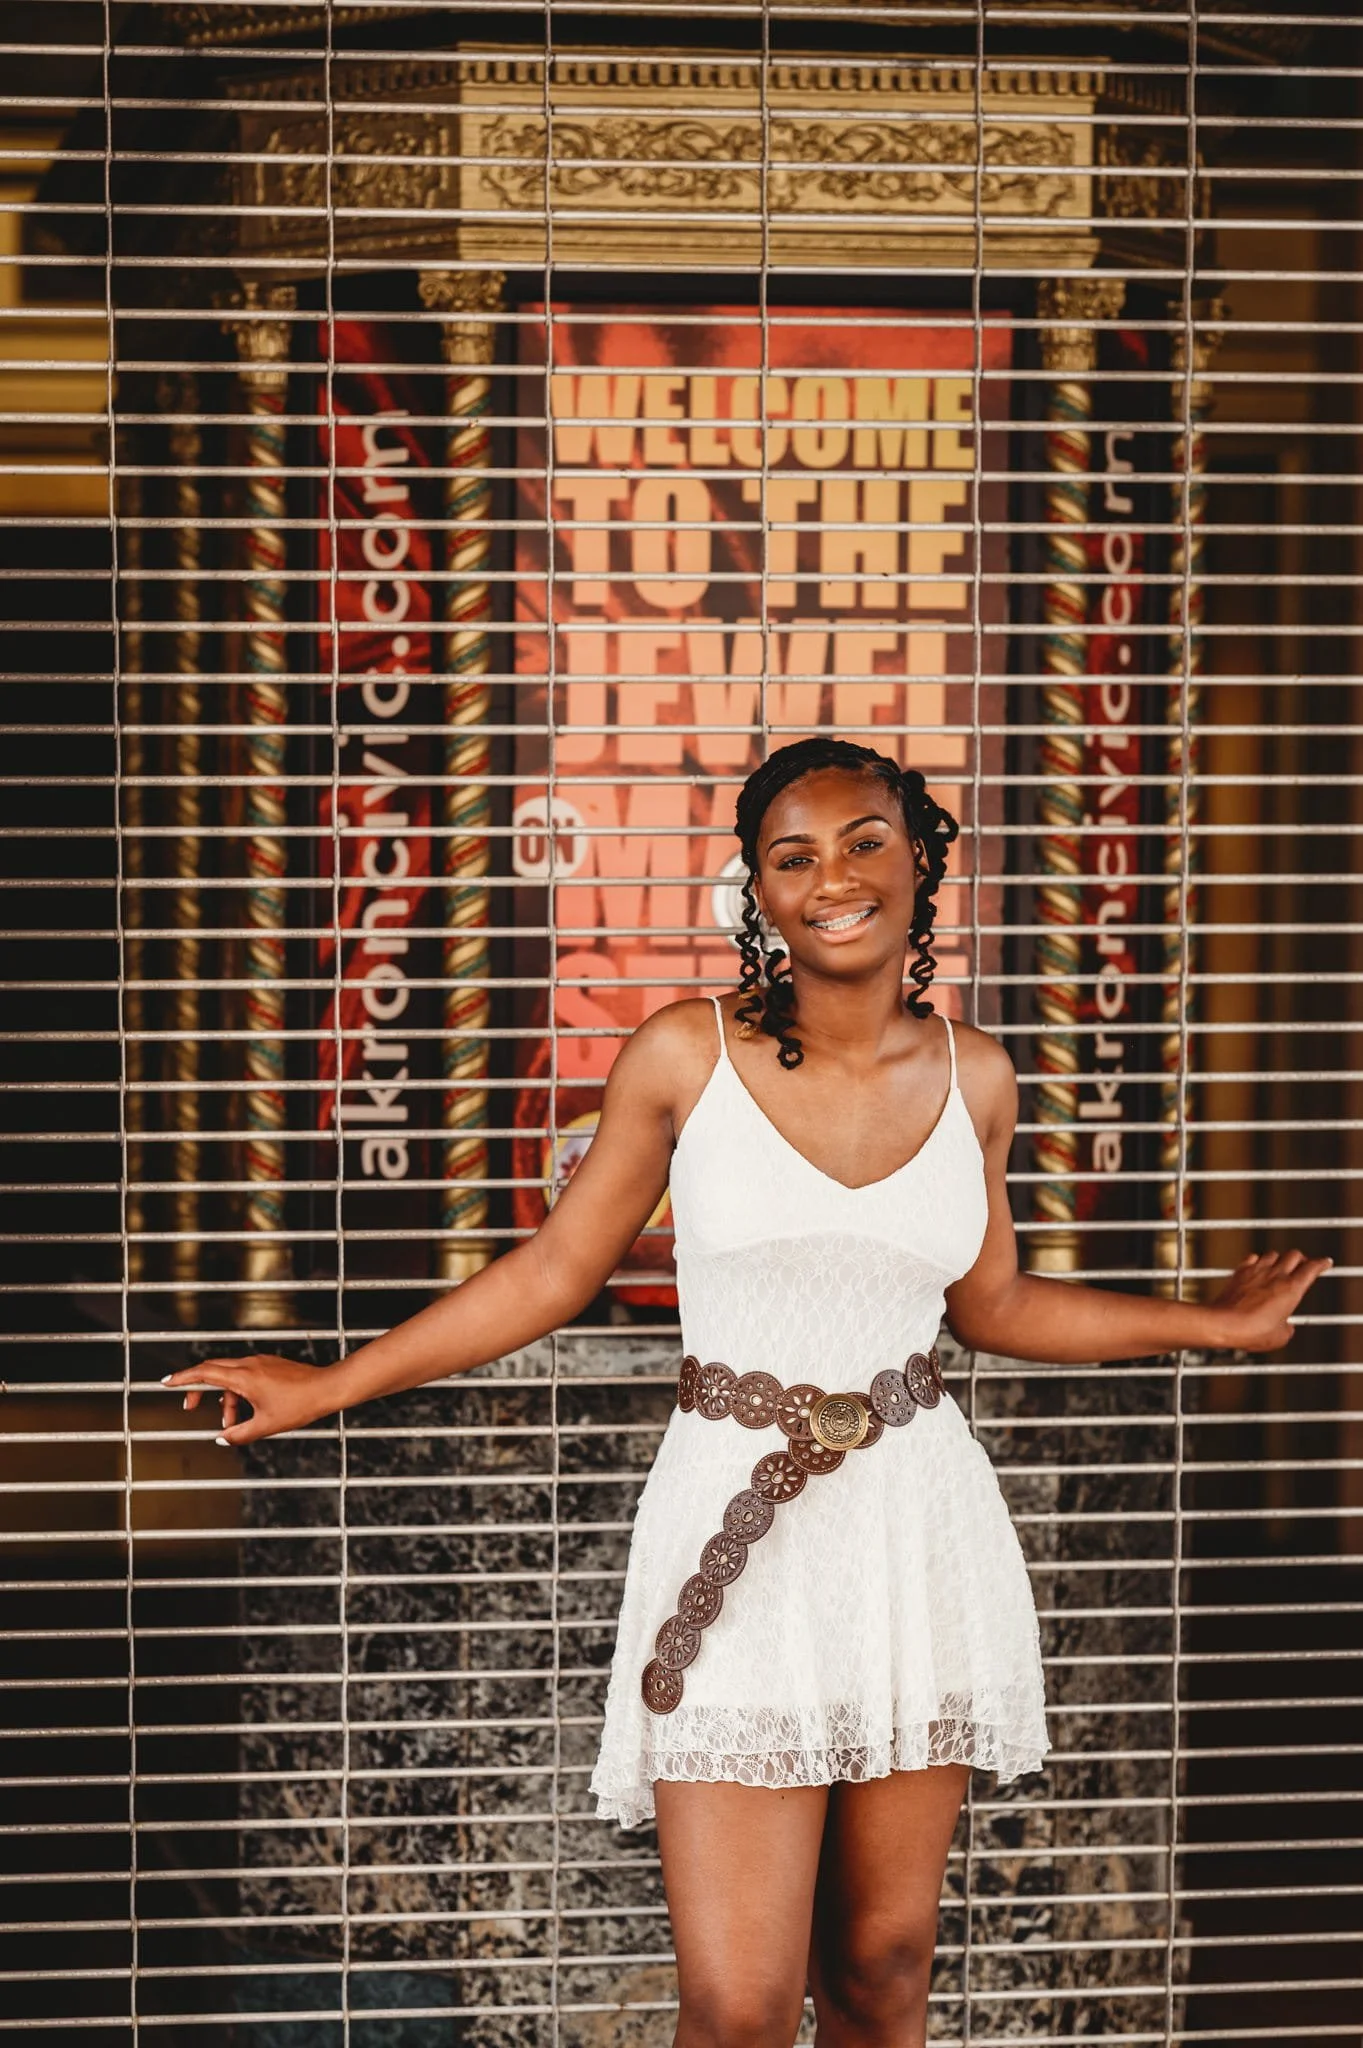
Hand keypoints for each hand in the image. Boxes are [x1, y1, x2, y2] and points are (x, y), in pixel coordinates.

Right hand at [162, 1354, 337, 1446]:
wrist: (327, 1388)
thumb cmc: (300, 1405)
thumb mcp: (266, 1426)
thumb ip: (239, 1434)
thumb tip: (222, 1438)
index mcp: (244, 1377)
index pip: (204, 1373)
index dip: (182, 1378)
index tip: (166, 1382)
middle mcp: (249, 1365)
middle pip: (212, 1371)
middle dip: (198, 1389)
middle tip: (190, 1407)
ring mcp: (260, 1363)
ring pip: (230, 1376)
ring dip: (225, 1399)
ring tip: (230, 1423)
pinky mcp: (269, 1365)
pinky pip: (244, 1375)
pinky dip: (238, 1392)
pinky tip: (245, 1411)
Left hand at [1207, 1250, 1331, 1352]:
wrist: (1223, 1323)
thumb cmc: (1251, 1331)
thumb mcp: (1280, 1337)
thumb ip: (1288, 1328)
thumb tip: (1286, 1326)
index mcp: (1291, 1289)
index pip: (1312, 1268)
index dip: (1321, 1264)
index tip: (1325, 1263)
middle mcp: (1276, 1275)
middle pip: (1295, 1255)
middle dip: (1302, 1259)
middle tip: (1303, 1266)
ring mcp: (1257, 1271)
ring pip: (1274, 1253)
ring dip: (1280, 1259)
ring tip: (1281, 1267)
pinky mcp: (1240, 1272)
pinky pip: (1253, 1257)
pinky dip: (1258, 1260)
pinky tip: (1258, 1267)